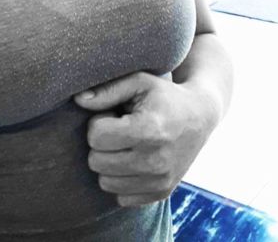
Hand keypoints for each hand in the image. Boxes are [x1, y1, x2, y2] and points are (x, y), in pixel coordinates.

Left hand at [73, 72, 215, 206]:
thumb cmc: (162, 95)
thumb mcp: (138, 81)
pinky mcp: (162, 193)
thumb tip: (78, 100)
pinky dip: (121, 179)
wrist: (199, 117)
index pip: (96, 137)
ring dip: (109, 162)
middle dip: (101, 144)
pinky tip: (133, 159)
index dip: (98, 123)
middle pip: (97, 162)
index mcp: (149, 130)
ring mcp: (160, 181)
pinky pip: (120, 197)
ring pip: (105, 182)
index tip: (113, 115)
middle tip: (118, 130)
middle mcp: (156, 160)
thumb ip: (106, 90)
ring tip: (126, 144)